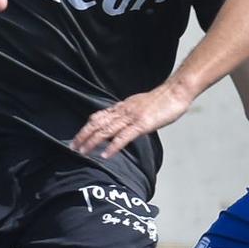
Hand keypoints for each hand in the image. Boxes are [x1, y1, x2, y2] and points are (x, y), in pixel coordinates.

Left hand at [70, 83, 192, 159]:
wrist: (175, 92)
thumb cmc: (161, 100)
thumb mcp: (140, 105)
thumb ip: (129, 114)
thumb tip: (122, 123)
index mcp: (122, 107)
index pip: (98, 116)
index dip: (86, 127)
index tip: (77, 137)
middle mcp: (123, 111)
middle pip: (97, 124)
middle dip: (84, 136)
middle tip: (73, 147)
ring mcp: (132, 117)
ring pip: (106, 130)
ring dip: (93, 142)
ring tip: (83, 152)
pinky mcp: (142, 124)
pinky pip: (123, 137)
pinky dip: (113, 147)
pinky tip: (105, 155)